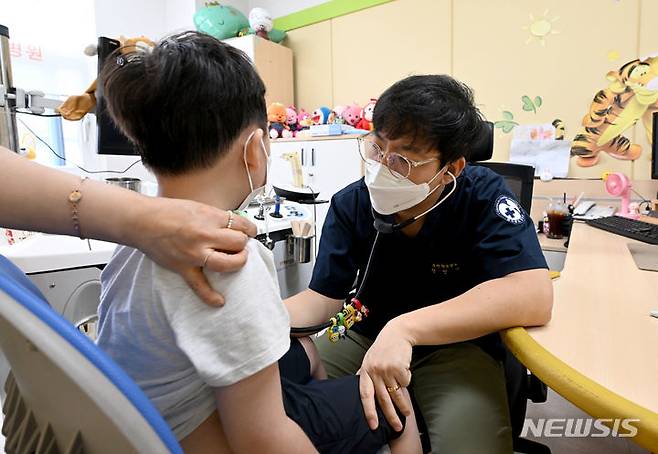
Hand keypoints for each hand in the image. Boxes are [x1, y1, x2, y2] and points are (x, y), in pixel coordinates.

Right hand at [131, 197, 256, 305]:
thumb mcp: (197, 206)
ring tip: (238, 260)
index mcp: (209, 218)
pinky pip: (199, 285)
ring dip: (238, 262)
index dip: (249, 229)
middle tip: (240, 244)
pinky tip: (220, 301)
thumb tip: (232, 226)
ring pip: (227, 263)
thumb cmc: (166, 211)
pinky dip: (210, 295)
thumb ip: (215, 218)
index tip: (248, 232)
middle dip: (243, 243)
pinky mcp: (183, 267)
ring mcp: (194, 254)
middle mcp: (204, 236)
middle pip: (238, 243)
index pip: (241, 224)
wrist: (141, 220)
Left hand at [359, 319, 413, 431]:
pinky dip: (407, 380)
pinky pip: (405, 382)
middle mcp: (375, 371)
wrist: (397, 333)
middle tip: (396, 427)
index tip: (373, 425)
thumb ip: (365, 374)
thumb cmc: (383, 348)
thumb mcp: (369, 359)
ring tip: (407, 414)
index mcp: (365, 371)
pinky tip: (405, 371)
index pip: (365, 395)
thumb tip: (359, 389)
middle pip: (383, 399)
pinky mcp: (398, 367)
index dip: (369, 411)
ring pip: (397, 393)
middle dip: (390, 415)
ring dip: (403, 405)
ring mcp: (386, 369)